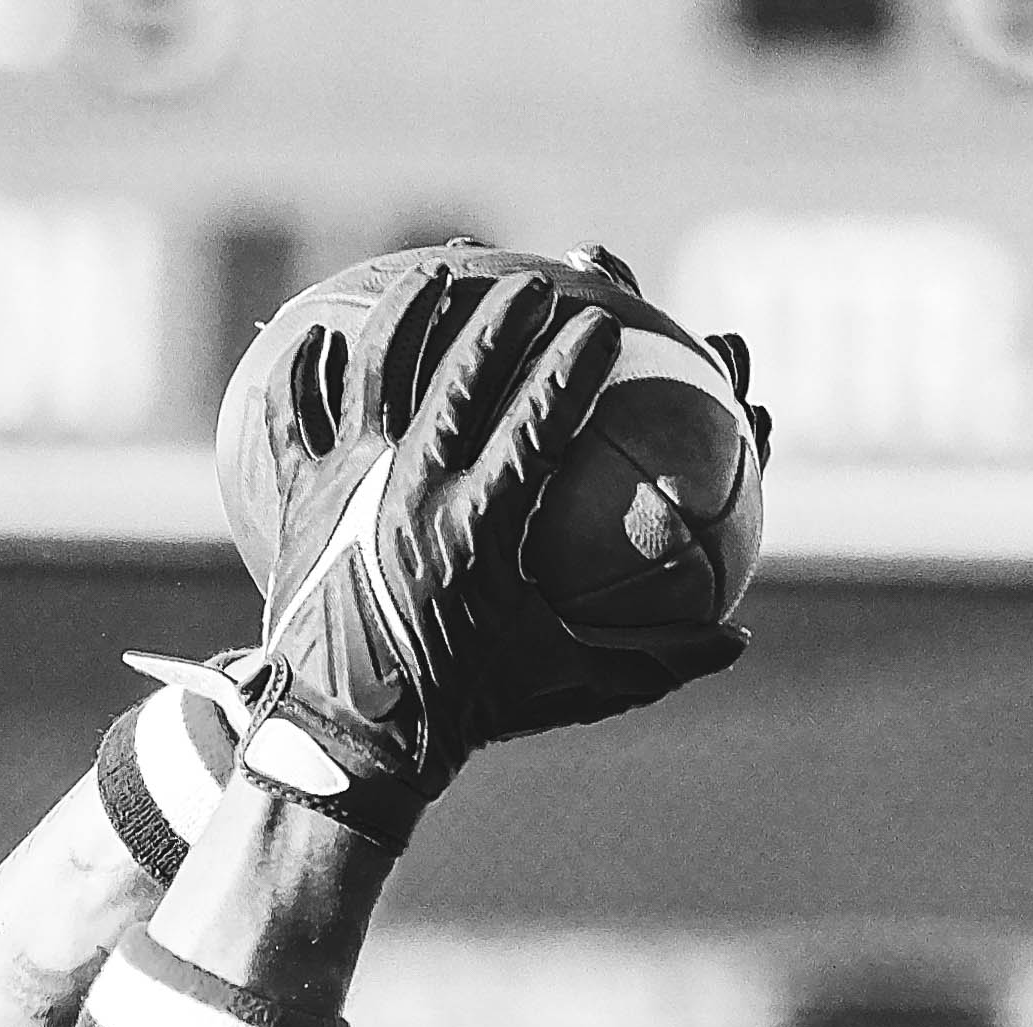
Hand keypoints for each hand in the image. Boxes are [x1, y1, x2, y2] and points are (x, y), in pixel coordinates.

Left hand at [210, 247, 744, 821]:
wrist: (340, 749)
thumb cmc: (461, 717)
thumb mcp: (566, 689)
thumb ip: (656, 660)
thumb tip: (739, 640)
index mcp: (478, 531)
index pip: (536, 423)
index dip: (572, 367)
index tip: (605, 328)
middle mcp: (408, 493)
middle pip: (457, 378)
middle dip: (502, 317)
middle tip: (538, 284)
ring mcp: (346, 489)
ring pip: (375, 374)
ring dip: (410, 314)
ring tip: (441, 271)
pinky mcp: (300, 500)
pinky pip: (293, 421)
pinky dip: (302, 376)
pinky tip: (314, 337)